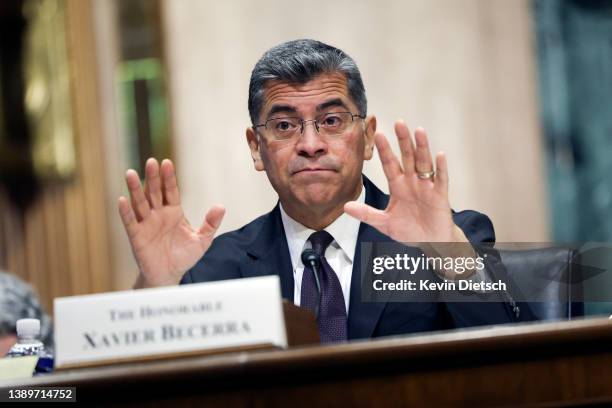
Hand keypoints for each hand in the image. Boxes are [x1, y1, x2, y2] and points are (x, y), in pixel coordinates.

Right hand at [118, 158, 224, 287]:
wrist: (170, 275)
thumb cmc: (184, 256)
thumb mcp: (202, 240)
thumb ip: (210, 223)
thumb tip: (221, 206)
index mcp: (174, 212)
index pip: (171, 191)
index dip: (169, 178)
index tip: (167, 162)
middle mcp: (158, 214)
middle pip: (154, 192)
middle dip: (153, 178)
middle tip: (151, 162)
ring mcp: (146, 224)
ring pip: (139, 203)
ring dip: (135, 189)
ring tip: (131, 173)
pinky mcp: (137, 236)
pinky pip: (130, 222)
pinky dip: (125, 212)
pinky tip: (122, 199)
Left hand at [344, 121, 466, 244]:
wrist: (430, 243)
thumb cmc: (409, 230)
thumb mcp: (384, 223)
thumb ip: (367, 214)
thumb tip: (346, 207)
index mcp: (398, 186)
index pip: (390, 164)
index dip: (384, 150)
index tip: (377, 134)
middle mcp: (412, 182)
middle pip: (407, 157)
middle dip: (403, 141)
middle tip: (398, 123)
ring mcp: (427, 187)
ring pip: (423, 163)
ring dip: (421, 147)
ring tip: (418, 131)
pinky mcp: (440, 195)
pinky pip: (441, 179)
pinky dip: (440, 168)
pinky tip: (439, 155)